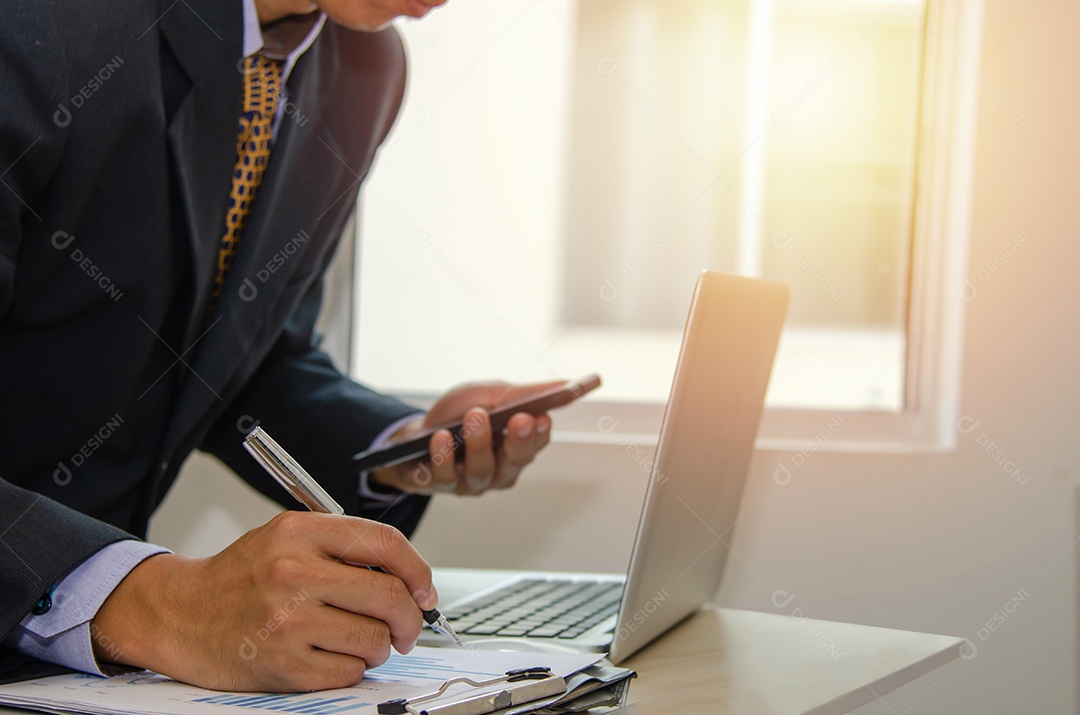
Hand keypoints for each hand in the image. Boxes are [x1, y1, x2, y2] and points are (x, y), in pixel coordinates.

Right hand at [91, 512, 435, 691]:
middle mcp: (293, 573)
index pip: (385, 543)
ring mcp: (287, 621)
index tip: (425, 591)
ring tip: (360, 640)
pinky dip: (351, 668)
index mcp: (299, 532)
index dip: (418, 570)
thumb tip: (410, 579)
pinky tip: (331, 655)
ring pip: (375, 639)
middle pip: (389, 596)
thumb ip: (343, 548)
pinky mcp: (283, 665)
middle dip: (411, 618)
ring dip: (380, 646)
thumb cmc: (243, 577)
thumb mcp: (287, 538)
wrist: (181, 614)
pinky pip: (349, 672)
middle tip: (408, 627)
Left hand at [370, 380, 560, 495]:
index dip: (541, 431)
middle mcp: (499, 469)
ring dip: (479, 443)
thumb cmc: (456, 415)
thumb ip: (522, 394)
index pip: (537, 442)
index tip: (543, 414)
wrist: (410, 434)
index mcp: (515, 447)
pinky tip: (442, 438)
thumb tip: (566, 384)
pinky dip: (444, 455)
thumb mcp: (488, 394)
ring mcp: (471, 481)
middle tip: (521, 419)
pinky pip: (445, 475)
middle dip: (520, 440)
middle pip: (516, 460)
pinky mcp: (440, 485)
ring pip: (482, 470)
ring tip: (475, 417)